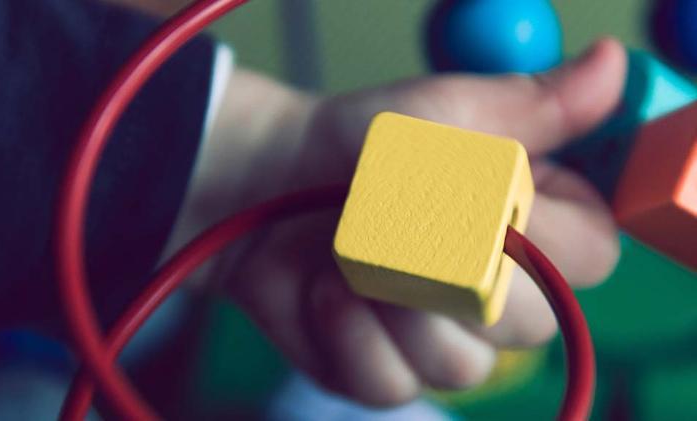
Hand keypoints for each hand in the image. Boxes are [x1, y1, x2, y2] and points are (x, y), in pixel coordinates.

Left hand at [194, 38, 625, 405]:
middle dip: (454, 271)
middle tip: (401, 221)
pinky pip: (390, 381)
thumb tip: (609, 68)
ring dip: (394, 303)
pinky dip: (349, 334)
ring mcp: (441, 339)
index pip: (588, 258)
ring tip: (354, 253)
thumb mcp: (442, 111)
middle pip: (529, 323)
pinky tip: (327, 292)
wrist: (270, 184)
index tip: (483, 195)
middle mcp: (496, 292)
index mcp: (531, 224)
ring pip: (460, 365)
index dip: (542, 235)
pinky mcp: (384, 372)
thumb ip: (529, 107)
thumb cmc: (358, 143)